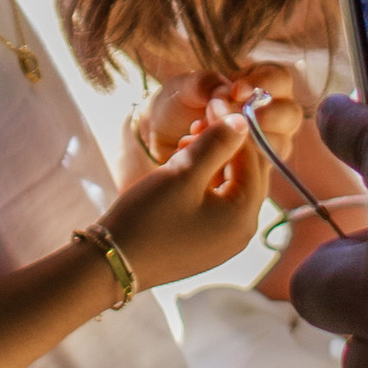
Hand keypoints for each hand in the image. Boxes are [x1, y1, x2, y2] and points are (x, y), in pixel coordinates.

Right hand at [102, 112, 262, 290]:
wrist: (111, 263)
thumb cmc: (148, 217)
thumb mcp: (183, 172)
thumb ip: (217, 143)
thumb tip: (243, 121)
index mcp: (244, 216)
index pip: (255, 159)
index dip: (236, 128)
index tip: (215, 104)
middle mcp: (242, 232)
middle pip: (247, 175)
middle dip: (226, 145)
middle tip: (200, 122)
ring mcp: (224, 242)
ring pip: (230, 188)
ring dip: (213, 162)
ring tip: (185, 143)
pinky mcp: (205, 245)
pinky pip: (215, 205)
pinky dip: (204, 183)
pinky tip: (181, 169)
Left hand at [133, 61, 307, 166]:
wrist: (159, 138)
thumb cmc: (178, 105)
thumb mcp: (184, 87)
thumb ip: (205, 84)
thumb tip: (227, 94)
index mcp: (260, 84)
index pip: (280, 79)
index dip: (265, 83)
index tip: (236, 91)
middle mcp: (271, 115)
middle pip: (291, 115)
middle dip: (267, 117)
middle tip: (236, 122)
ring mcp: (266, 145)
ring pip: (279, 146)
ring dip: (247, 143)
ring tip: (208, 137)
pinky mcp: (254, 172)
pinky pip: (258, 171)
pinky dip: (233, 164)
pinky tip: (204, 158)